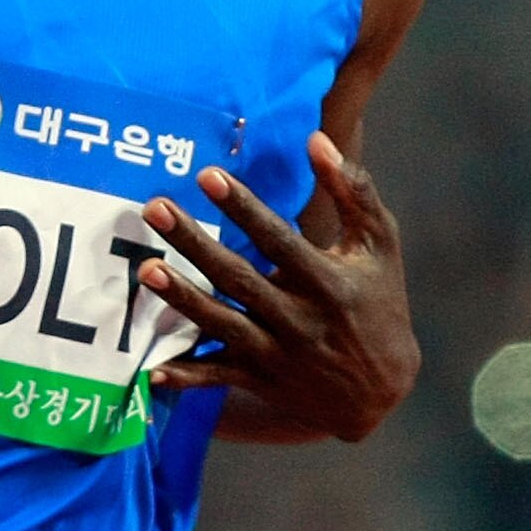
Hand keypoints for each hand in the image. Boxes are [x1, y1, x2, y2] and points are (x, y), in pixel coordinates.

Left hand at [138, 132, 418, 440]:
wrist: (384, 390)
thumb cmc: (382, 303)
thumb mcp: (379, 245)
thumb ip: (352, 190)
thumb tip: (316, 140)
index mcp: (327, 282)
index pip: (277, 238)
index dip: (242, 207)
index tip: (207, 176)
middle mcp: (298, 319)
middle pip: (238, 277)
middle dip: (194, 243)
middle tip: (155, 210)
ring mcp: (277, 354)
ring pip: (221, 324)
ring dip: (182, 299)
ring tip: (147, 270)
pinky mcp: (261, 380)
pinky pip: (218, 378)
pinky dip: (187, 376)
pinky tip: (152, 368)